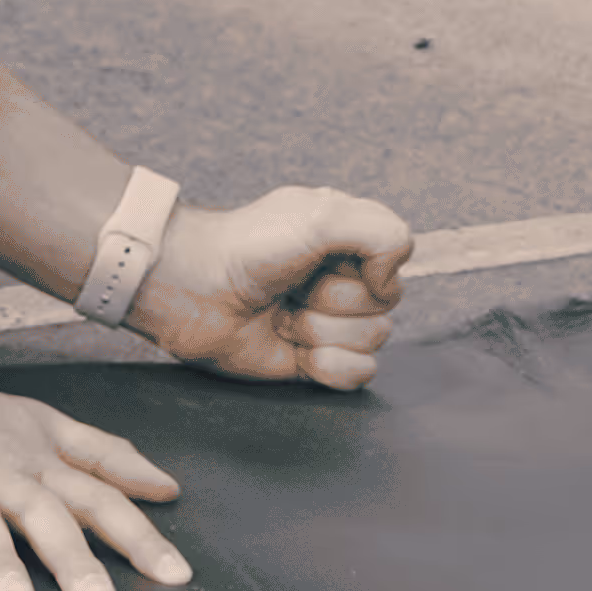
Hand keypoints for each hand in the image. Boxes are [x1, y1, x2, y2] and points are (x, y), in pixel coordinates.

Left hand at [132, 184, 413, 388]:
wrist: (195, 289)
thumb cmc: (250, 245)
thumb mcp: (320, 216)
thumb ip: (381, 232)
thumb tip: (391, 283)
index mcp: (346, 236)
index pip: (396, 258)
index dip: (368, 267)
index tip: (325, 258)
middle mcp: (342, 277)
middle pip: (386, 306)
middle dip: (335, 301)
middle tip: (292, 287)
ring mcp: (329, 321)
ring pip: (374, 341)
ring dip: (322, 331)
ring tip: (283, 315)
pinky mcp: (315, 360)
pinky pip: (359, 375)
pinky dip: (328, 366)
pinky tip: (296, 352)